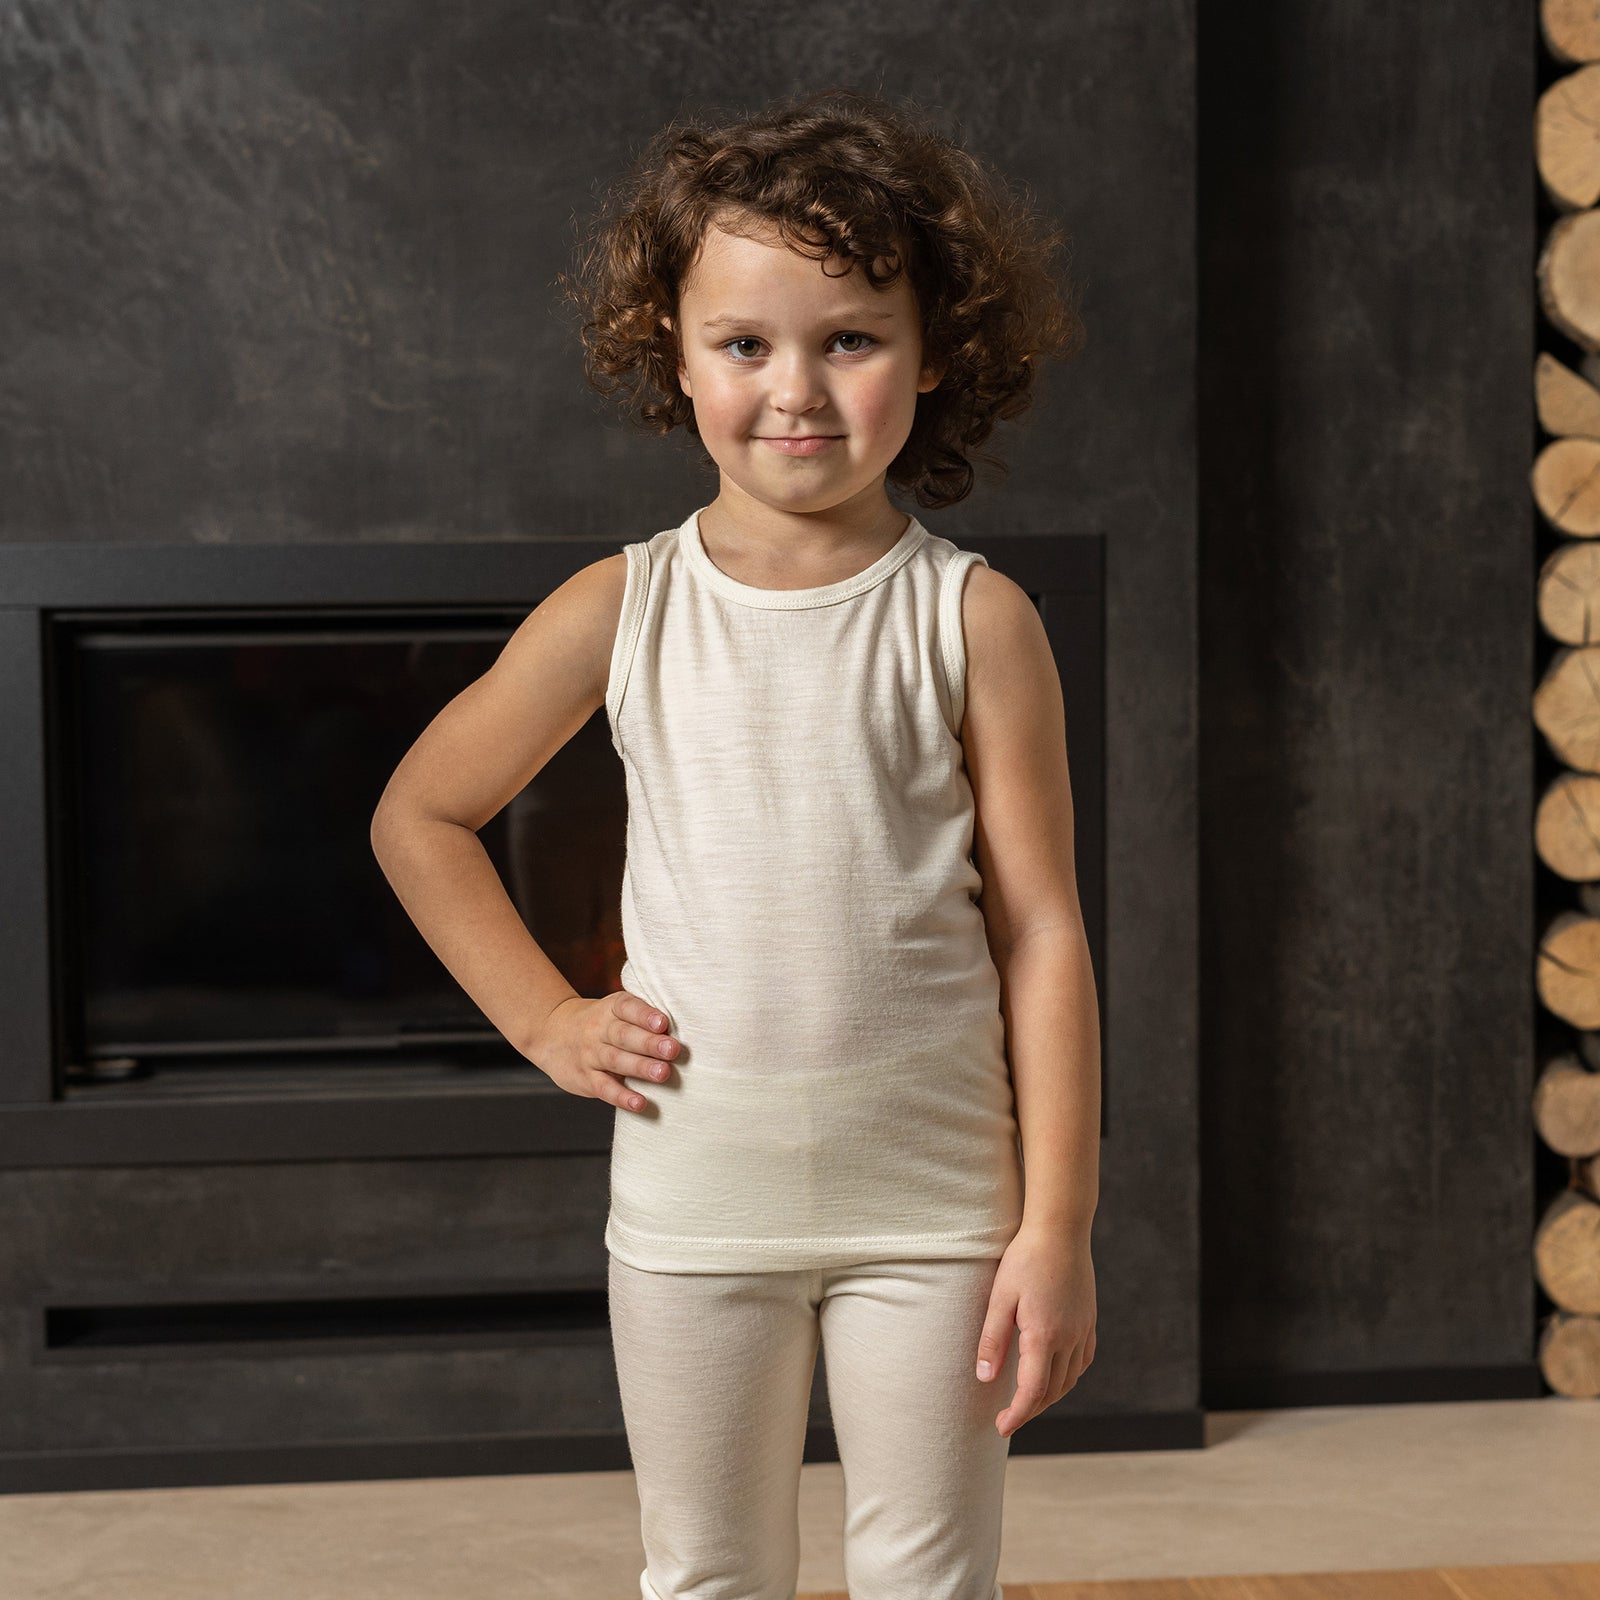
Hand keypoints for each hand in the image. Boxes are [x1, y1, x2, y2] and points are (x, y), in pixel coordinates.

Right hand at [528, 991, 682, 1113]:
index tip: (662, 1022)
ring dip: (640, 1068)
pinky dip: (622, 1096)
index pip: (627, 1007)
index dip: (644, 1015)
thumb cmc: (601, 1023)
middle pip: (624, 1035)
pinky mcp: (586, 1078)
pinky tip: (640, 1102)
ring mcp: (591, 1054)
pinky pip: (604, 1088)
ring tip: (663, 1073)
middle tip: (672, 1050)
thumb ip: (642, 1016)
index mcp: (611, 1009)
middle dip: (649, 1043)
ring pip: (616, 1060)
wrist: (552, 1033)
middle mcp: (599, 1029)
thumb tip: (688, 1026)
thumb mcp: (614, 1011)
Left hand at [975, 1221, 1095, 1437]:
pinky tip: (1055, 1374)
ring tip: (1027, 1401)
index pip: (1032, 1391)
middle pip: (1052, 1391)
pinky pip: (1082, 1361)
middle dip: (1030, 1410)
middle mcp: (1069, 1338)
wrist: (1061, 1229)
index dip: (1017, 1415)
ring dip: (1049, 1396)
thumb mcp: (1000, 1296)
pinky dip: (1068, 1377)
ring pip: (1070, 1379)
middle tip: (1008, 1418)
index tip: (1001, 1427)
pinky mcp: (1089, 1320)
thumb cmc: (1025, 1258)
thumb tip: (985, 1379)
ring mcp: (1083, 1330)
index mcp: (1044, 1335)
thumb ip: (993, 1339)